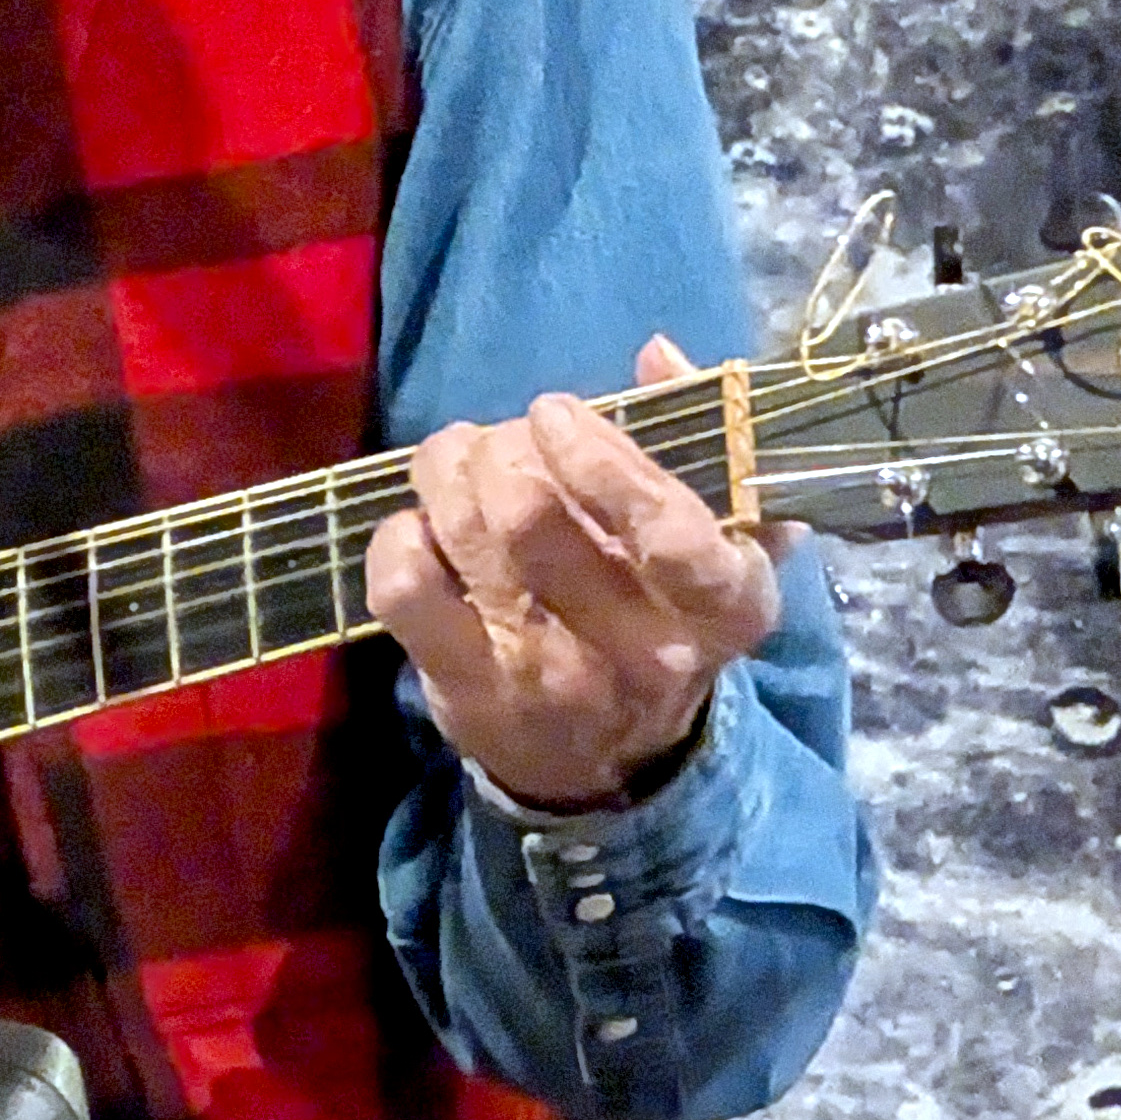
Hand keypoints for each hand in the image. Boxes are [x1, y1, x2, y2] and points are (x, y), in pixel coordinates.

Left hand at [364, 335, 781, 816]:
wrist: (612, 766)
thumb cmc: (664, 620)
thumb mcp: (718, 545)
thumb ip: (707, 442)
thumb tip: (658, 354)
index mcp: (722, 606)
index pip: (665, 526)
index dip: (596, 454)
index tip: (555, 412)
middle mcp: (640, 649)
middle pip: (533, 512)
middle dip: (501, 446)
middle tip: (502, 440)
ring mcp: (548, 675)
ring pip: (468, 534)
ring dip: (447, 469)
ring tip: (455, 458)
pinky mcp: (470, 692)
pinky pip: (406, 590)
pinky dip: (398, 535)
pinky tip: (417, 525)